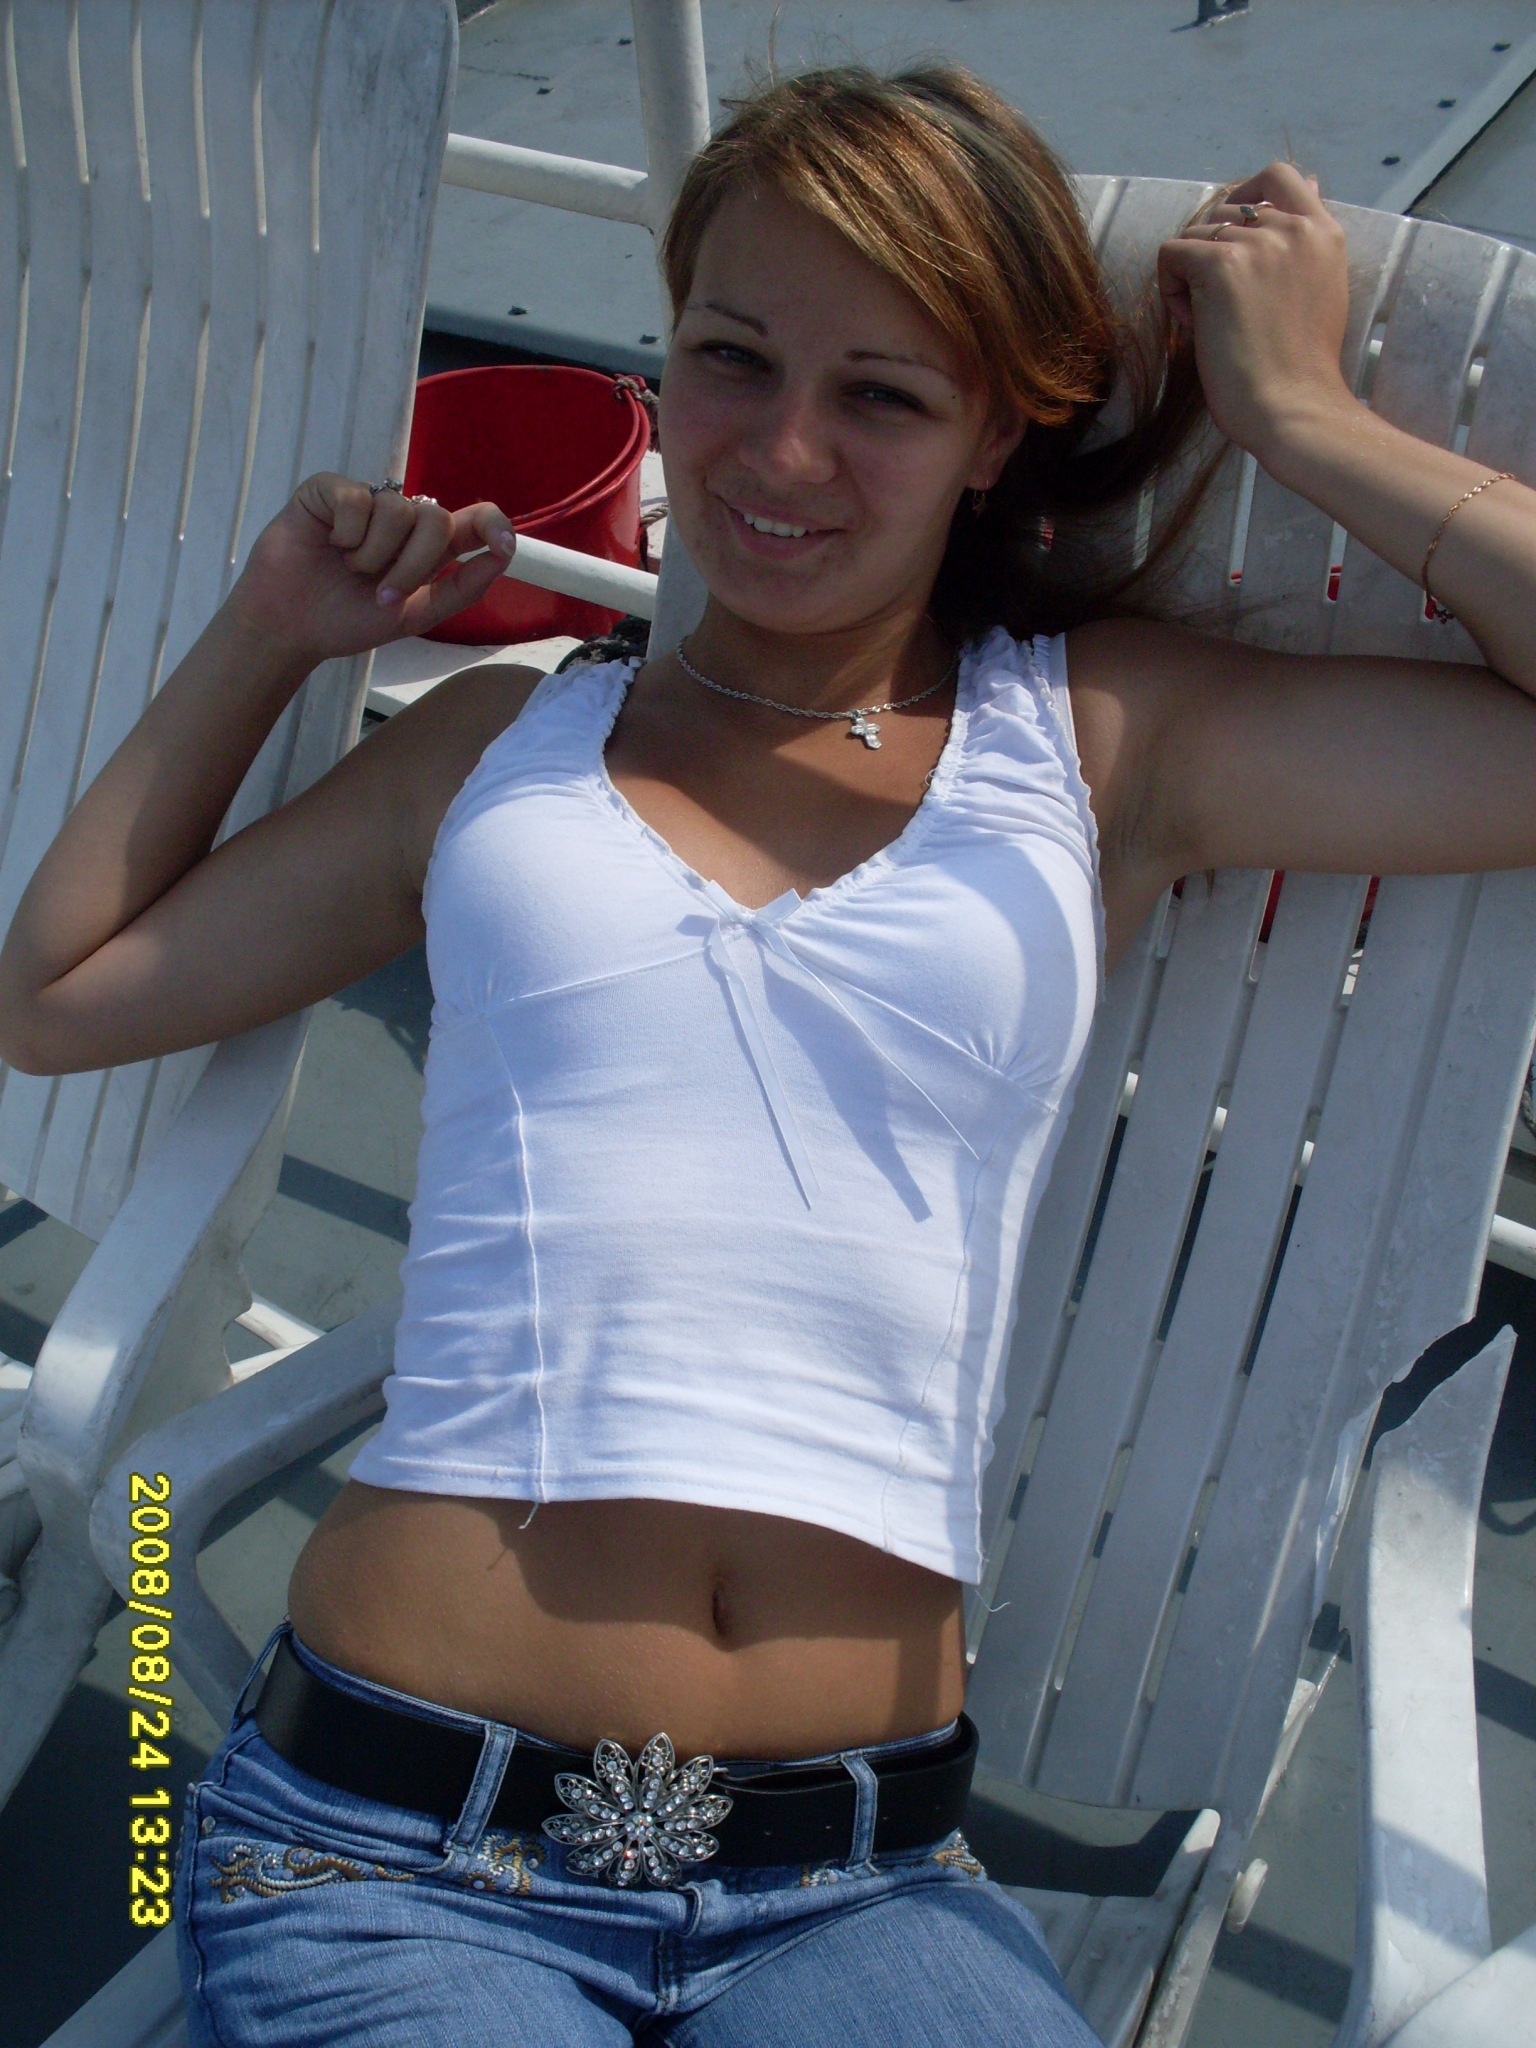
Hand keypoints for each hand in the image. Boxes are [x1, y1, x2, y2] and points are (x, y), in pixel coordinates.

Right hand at [227, 474, 516, 664]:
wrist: (290, 627)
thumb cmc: (348, 620)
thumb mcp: (414, 615)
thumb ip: (460, 588)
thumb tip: (502, 557)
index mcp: (426, 547)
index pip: (473, 519)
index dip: (493, 524)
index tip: (502, 544)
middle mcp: (400, 519)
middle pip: (436, 517)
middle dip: (414, 563)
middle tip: (382, 593)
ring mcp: (366, 501)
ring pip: (396, 509)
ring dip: (374, 555)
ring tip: (348, 569)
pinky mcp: (329, 490)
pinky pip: (357, 499)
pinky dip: (347, 533)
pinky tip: (329, 544)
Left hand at [1156, 163, 1354, 462]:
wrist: (1294, 408)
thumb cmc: (1301, 368)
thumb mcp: (1321, 288)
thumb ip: (1308, 241)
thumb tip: (1311, 183)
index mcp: (1323, 233)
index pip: (1279, 177)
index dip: (1244, 193)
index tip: (1231, 233)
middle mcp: (1293, 228)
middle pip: (1224, 208)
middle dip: (1211, 251)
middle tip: (1223, 305)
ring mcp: (1258, 243)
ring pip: (1195, 232)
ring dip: (1190, 276)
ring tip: (1212, 322)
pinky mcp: (1221, 265)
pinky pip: (1171, 253)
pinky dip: (1170, 290)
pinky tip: (1193, 325)